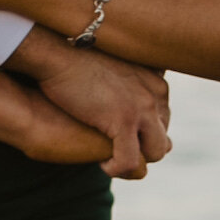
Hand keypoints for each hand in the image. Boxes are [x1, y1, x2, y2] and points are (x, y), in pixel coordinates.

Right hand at [12, 34, 170, 181]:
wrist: (56, 52)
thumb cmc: (75, 58)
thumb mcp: (113, 68)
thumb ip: (126, 84)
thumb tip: (122, 104)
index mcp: (156, 80)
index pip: (162, 120)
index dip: (141, 134)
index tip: (118, 136)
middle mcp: (156, 93)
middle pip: (163, 138)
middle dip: (141, 149)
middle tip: (113, 151)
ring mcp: (142, 106)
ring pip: (156, 152)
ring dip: (133, 160)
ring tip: (110, 159)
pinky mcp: (124, 119)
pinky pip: (130, 161)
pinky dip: (116, 167)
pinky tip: (101, 163)